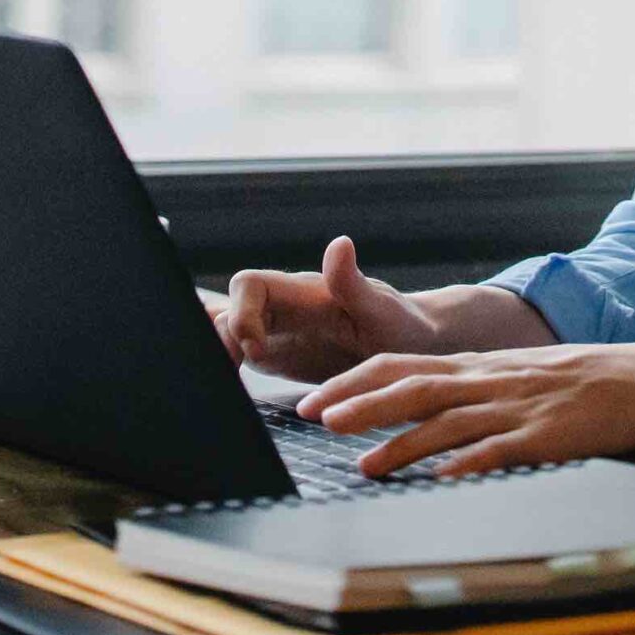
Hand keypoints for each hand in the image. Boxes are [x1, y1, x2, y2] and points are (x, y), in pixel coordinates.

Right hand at [217, 236, 444, 381]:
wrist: (413, 347)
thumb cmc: (402, 325)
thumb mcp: (382, 310)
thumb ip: (354, 283)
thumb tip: (340, 243)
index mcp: (303, 292)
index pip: (250, 285)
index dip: (241, 313)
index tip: (257, 348)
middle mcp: (283, 309)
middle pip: (228, 310)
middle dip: (221, 340)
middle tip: (232, 375)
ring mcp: (277, 333)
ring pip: (228, 333)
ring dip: (221, 355)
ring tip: (227, 386)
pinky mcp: (277, 357)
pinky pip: (239, 354)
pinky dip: (227, 367)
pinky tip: (229, 391)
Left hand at [295, 343, 634, 476]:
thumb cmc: (574, 380)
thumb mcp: (511, 371)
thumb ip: (466, 386)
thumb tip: (416, 404)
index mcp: (475, 366)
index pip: (399, 366)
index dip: (353, 382)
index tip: (314, 399)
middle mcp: (486, 381)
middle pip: (412, 388)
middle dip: (360, 405)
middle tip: (315, 419)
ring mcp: (513, 409)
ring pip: (446, 423)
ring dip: (401, 444)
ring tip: (364, 465)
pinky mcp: (542, 437)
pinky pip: (498, 450)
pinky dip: (468, 463)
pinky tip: (442, 478)